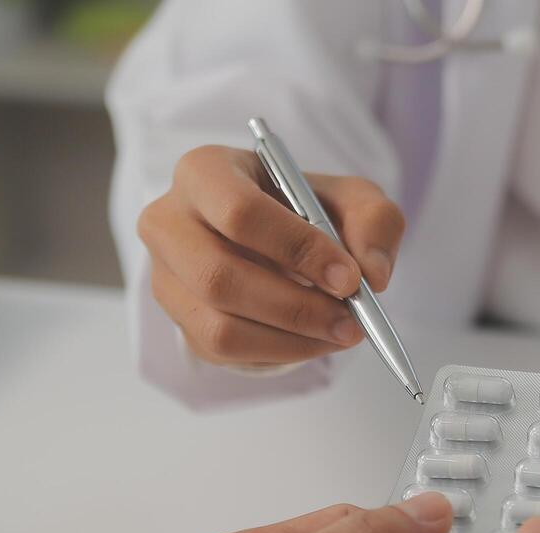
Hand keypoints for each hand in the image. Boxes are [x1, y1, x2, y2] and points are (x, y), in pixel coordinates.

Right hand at [137, 145, 405, 366]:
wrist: (273, 239)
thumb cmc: (305, 209)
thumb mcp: (350, 198)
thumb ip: (374, 221)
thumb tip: (372, 275)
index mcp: (204, 172)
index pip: (239, 212)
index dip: (298, 249)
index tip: (350, 279)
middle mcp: (168, 222)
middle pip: (219, 277)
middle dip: (295, 307)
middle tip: (351, 320)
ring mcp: (166, 277)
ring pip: (219, 326)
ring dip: (291, 339)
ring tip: (340, 332)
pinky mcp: (180, 320)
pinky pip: (224, 352)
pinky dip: (280, 353)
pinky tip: (314, 339)